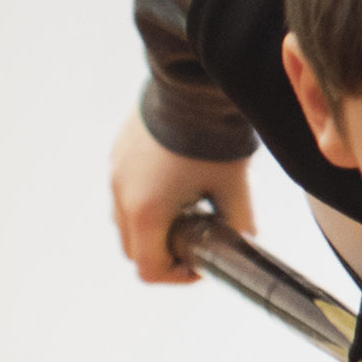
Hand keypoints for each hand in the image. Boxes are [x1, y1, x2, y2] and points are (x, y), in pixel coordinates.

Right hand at [110, 112, 251, 283]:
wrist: (191, 85)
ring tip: (191, 203)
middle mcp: (121, 196)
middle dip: (165, 250)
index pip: (149, 269)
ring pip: (127, 219)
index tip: (200, 264)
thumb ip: (237, 222)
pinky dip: (147, 197)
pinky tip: (178, 178)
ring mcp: (115, 174)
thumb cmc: (213, 137)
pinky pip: (126, 189)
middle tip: (198, 237)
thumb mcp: (234, 186)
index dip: (177, 275)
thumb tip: (245, 242)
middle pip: (135, 248)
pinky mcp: (118, 153)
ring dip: (155, 223)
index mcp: (146, 212)